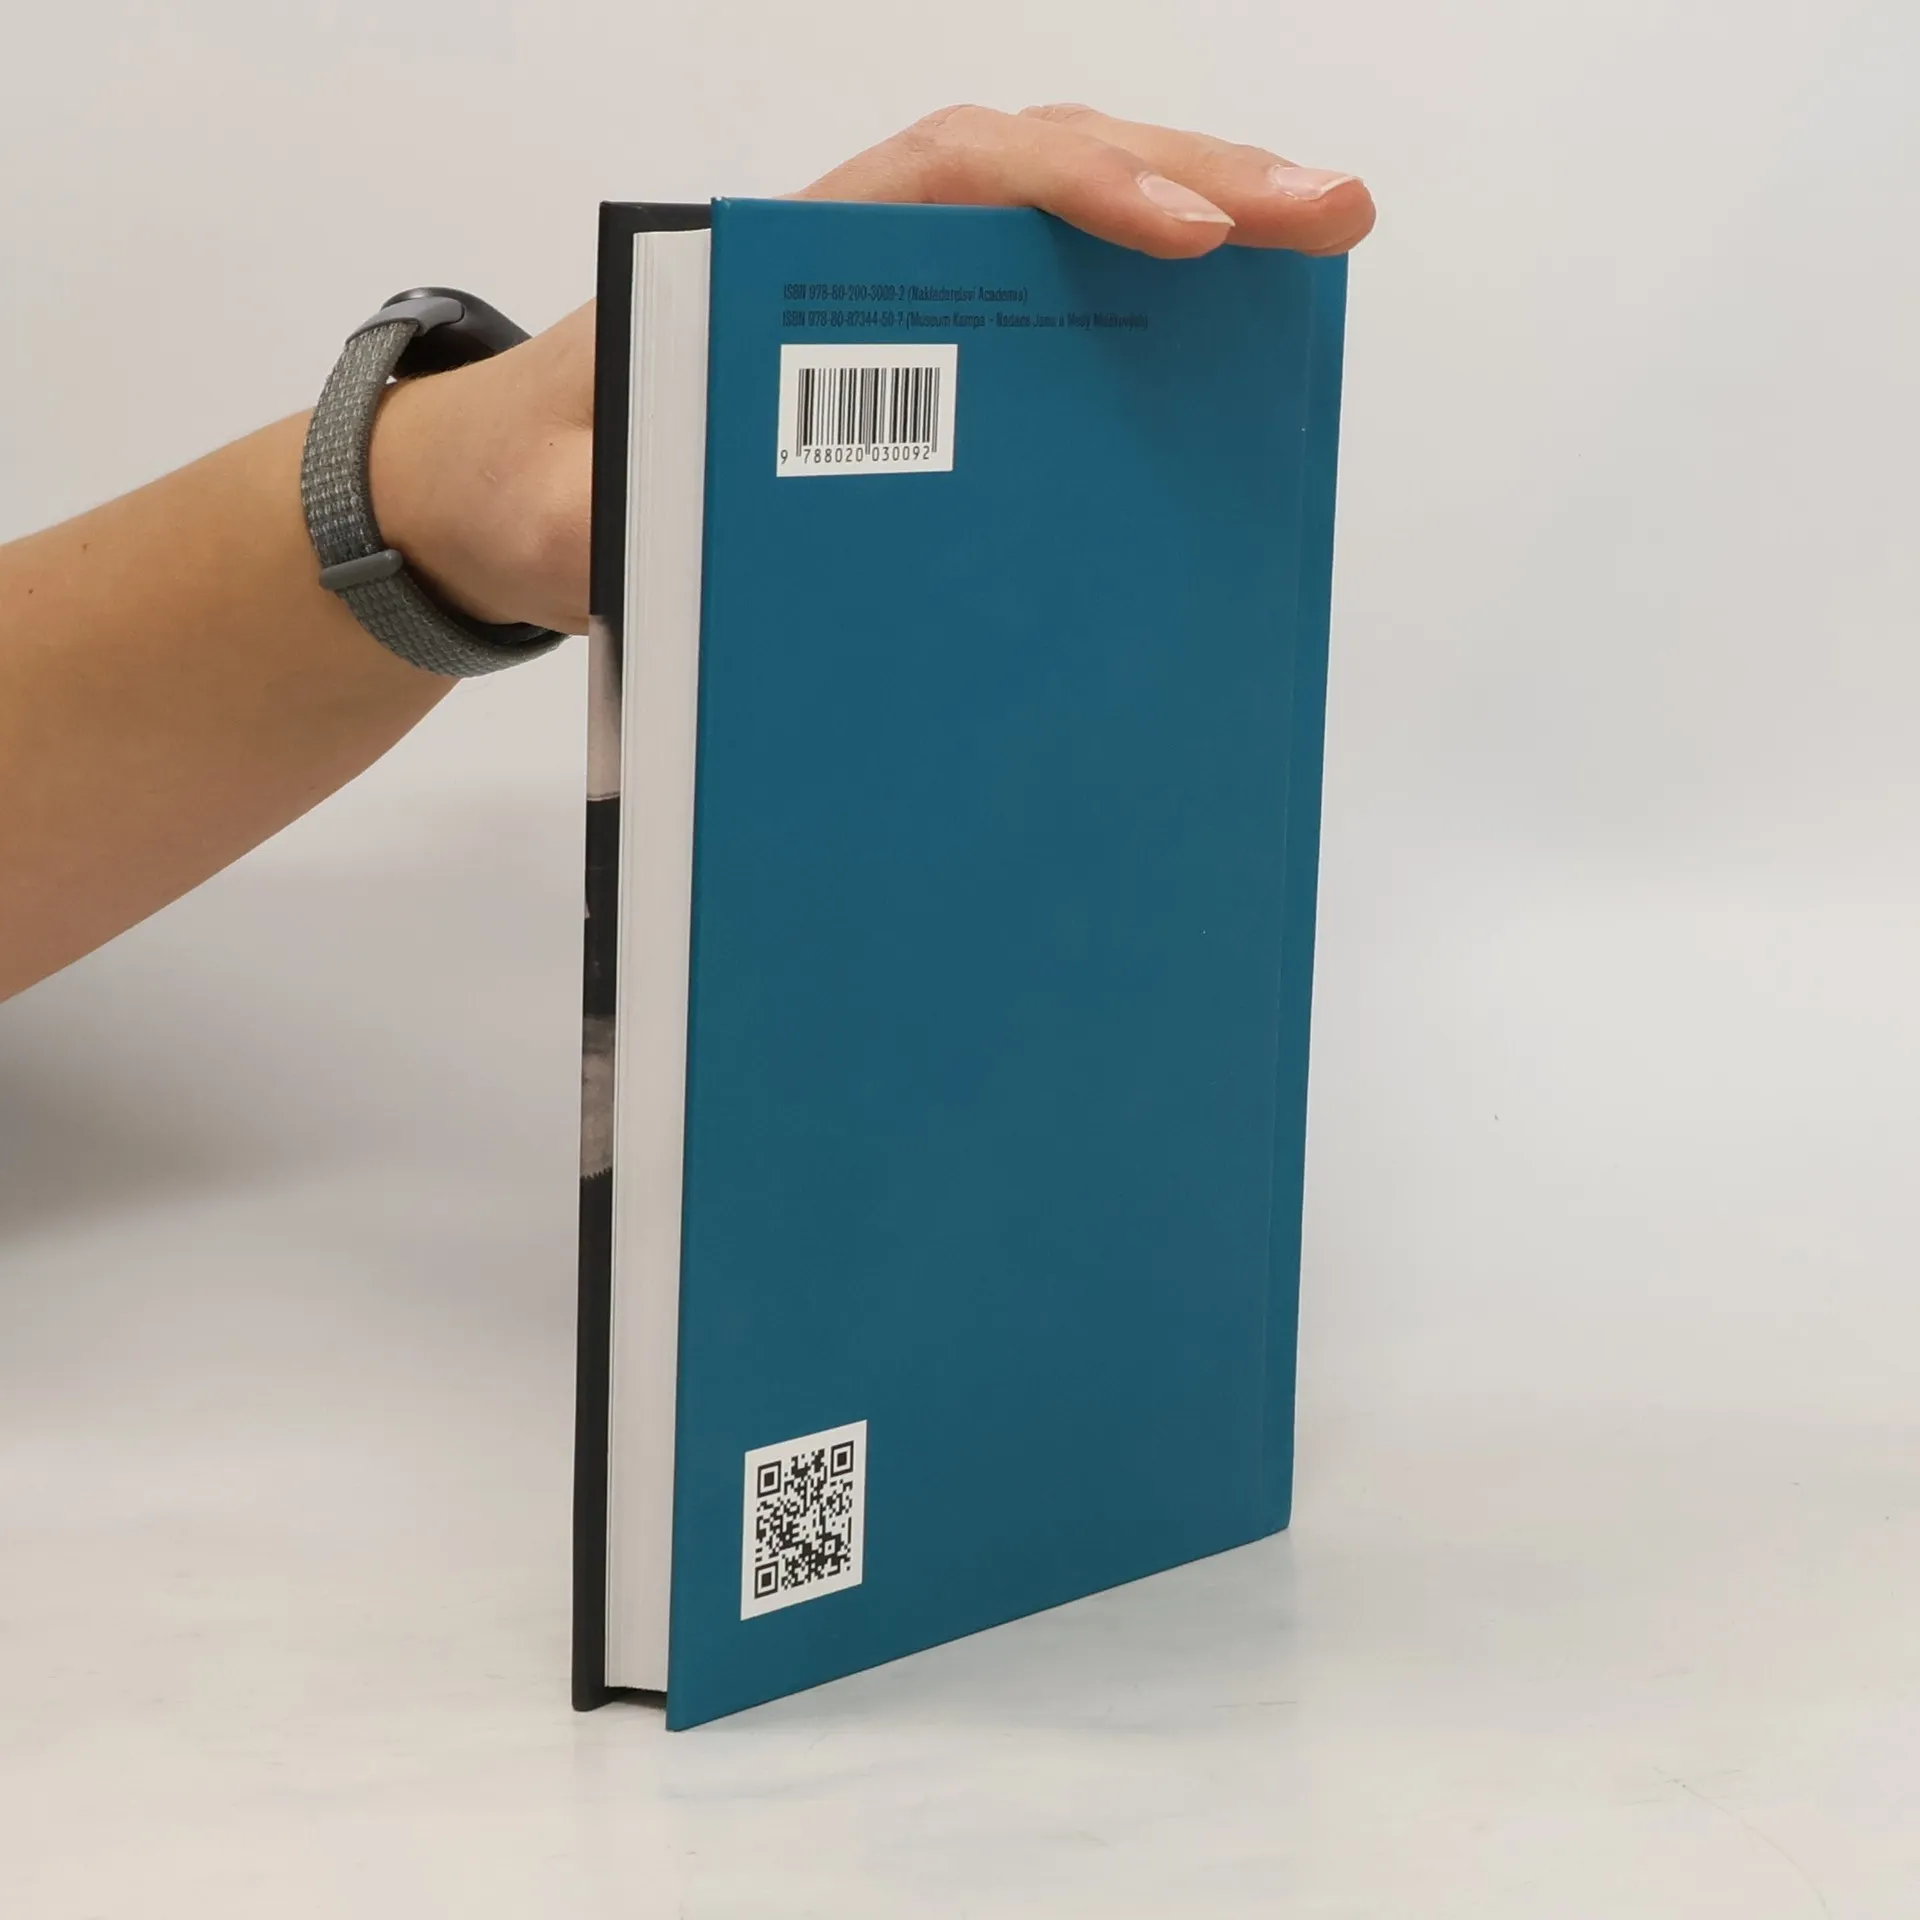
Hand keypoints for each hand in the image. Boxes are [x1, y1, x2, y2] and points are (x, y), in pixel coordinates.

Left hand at [371, 106, 1373, 638]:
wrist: (517, 501)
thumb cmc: (546, 486)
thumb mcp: (562, 511)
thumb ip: (601, 517)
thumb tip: (667, 528)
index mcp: (777, 265)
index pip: (949, 179)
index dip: (1075, 189)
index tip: (1183, 240)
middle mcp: (852, 260)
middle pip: (1040, 170)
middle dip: (1193, 176)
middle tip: (1333, 211)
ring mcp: (894, 312)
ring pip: (1060, 227)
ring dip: (1197, 216)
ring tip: (1324, 236)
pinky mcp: (918, 377)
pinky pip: (1045, 309)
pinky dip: (1143, 305)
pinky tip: (1231, 326)